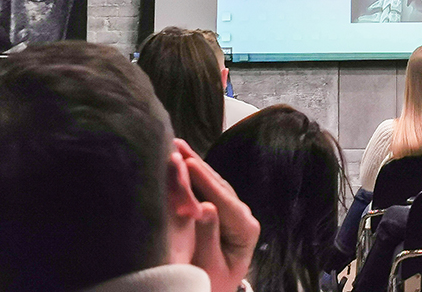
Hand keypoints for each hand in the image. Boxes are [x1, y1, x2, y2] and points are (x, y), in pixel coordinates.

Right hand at [176, 139, 259, 291]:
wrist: (214, 290)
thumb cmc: (212, 283)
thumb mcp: (211, 266)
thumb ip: (209, 237)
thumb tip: (206, 207)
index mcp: (246, 229)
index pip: (224, 201)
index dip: (206, 181)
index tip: (188, 163)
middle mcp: (242, 214)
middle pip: (219, 185)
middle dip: (198, 165)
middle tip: (177, 144)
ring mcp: (231, 210)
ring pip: (213, 183)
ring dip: (194, 163)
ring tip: (176, 144)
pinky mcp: (219, 209)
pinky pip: (205, 188)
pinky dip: (192, 173)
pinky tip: (179, 157)